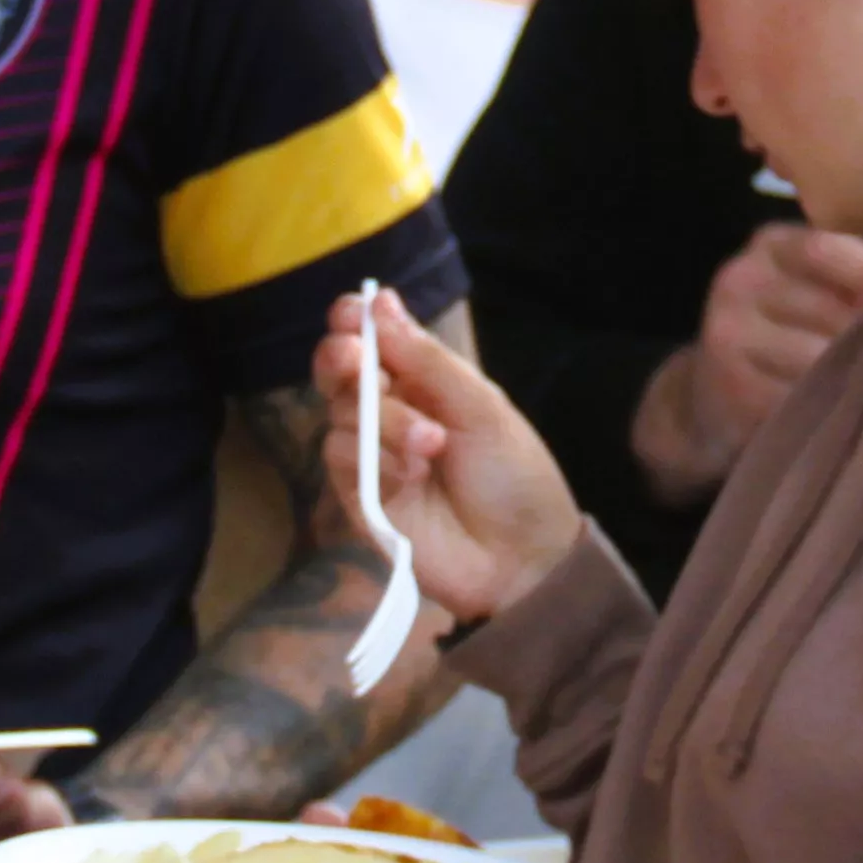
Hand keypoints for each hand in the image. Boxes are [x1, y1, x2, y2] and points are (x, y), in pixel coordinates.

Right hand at [337, 284, 579, 626]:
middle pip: (340, 371)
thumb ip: (429, 360)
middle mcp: (391, 412)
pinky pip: (341, 457)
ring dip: (383, 420)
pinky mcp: (359, 496)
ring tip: (431, 445)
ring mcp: (372, 454)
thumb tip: (381, 301)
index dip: (355, 321)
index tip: (351, 312)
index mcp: (426, 383)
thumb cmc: (515, 477)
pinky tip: (414, 475)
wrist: (522, 560)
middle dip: (342, 358)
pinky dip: (376, 458)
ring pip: (340, 412)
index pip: (376, 341)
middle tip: (354, 359)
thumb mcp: (483, 407)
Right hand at [636, 223, 862, 498]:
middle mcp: (739, 279)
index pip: (829, 249)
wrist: (711, 395)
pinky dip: (831, 406)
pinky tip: (848, 411)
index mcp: (769, 244)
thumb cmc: (788, 331)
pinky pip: (800, 396)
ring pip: (818, 356)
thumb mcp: (813, 287)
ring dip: (857, 373)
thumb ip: (862, 274)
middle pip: (829, 307)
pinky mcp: (732, 385)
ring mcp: (728, 333)